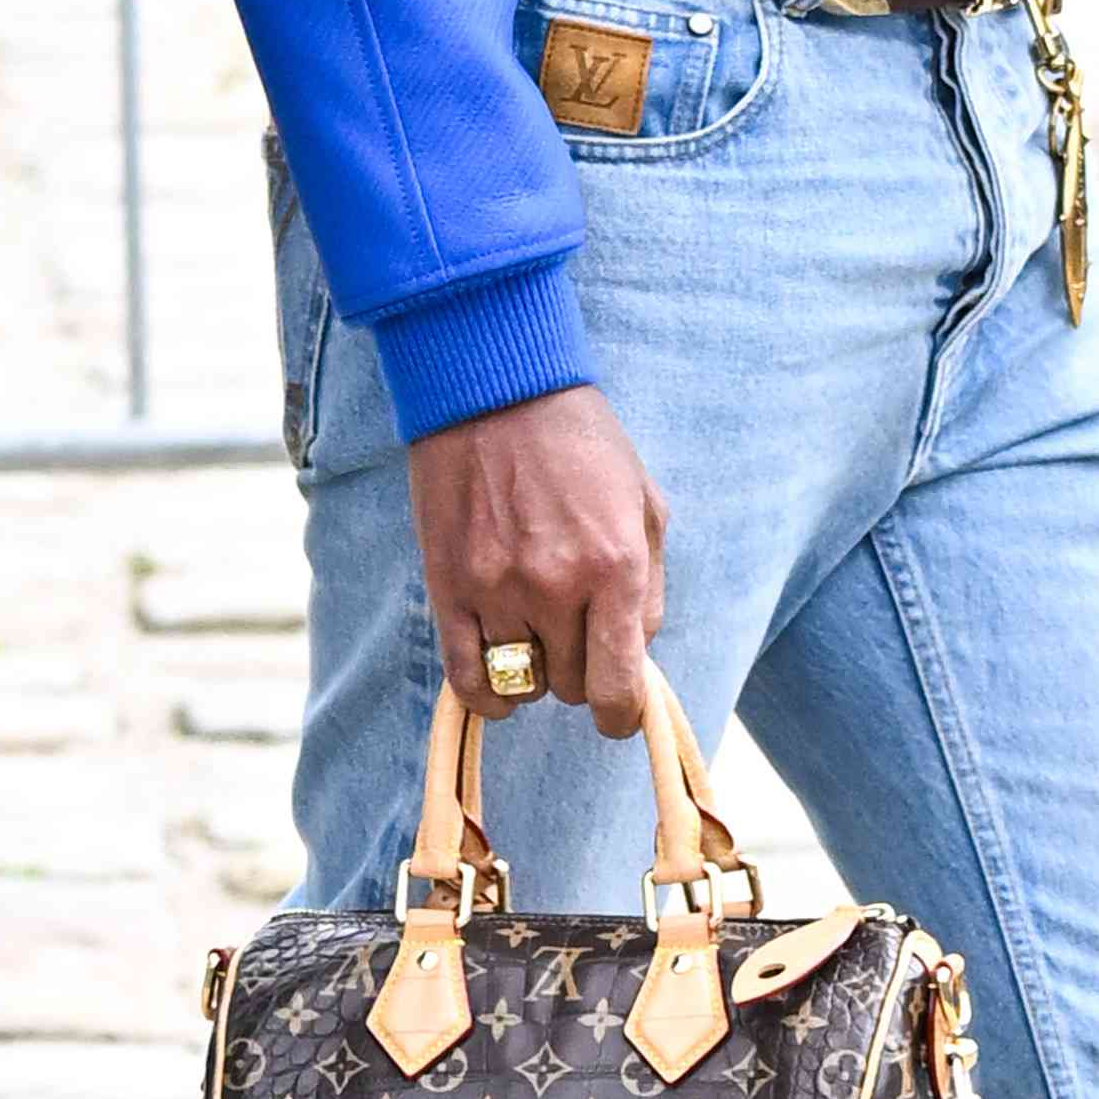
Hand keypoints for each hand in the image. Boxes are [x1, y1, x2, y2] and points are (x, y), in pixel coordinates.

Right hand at [407, 385, 667, 736]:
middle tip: (575, 625)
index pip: (619, 689)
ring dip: (536, 666)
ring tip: (537, 629)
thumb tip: (636, 658)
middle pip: (571, 685)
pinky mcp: (449, 585)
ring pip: (523, 682)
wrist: (495, 386)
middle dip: (580, 667)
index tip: (617, 707)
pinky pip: (467, 677)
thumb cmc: (579, 441)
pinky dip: (488, 694)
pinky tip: (500, 679)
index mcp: (614, 566)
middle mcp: (556, 586)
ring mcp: (497, 588)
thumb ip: (649, 589)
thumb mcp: (644, 503)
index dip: (622, 712)